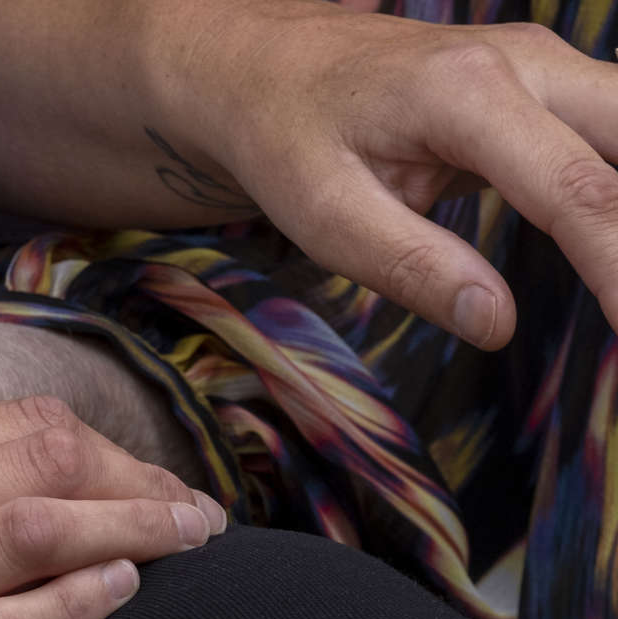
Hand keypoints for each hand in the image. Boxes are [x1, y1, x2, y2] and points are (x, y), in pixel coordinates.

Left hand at [163, 6, 617, 347]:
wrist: (267, 66)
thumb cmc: (287, 137)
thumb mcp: (325, 214)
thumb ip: (413, 268)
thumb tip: (495, 323)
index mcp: (464, 92)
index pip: (575, 189)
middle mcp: (524, 63)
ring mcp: (544, 66)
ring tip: (617, 286)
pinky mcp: (549, 86)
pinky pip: (612, 132)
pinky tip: (610, 247)